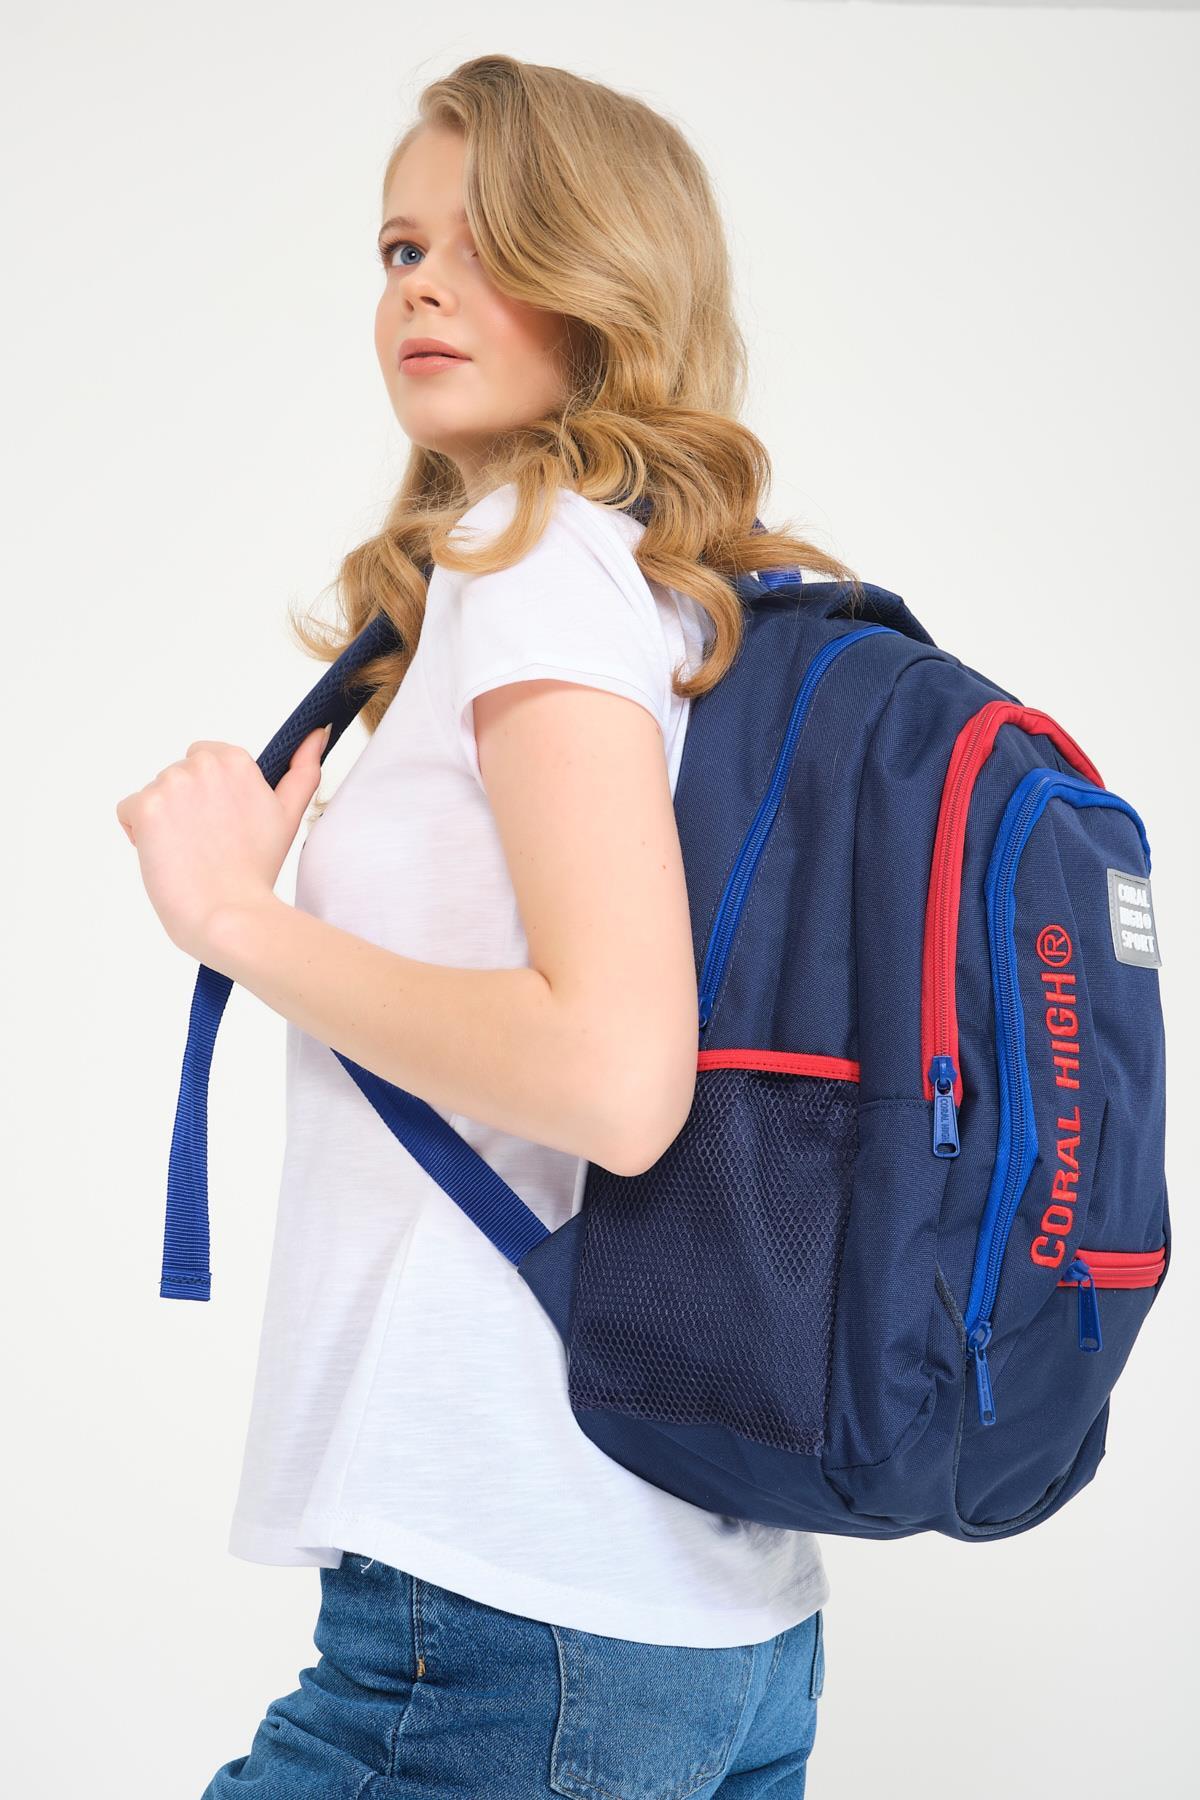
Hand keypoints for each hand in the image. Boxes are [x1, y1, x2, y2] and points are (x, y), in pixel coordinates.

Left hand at [116, 725, 329, 962]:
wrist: (230, 913)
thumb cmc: (257, 871)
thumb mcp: (288, 815)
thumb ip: (303, 770)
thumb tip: (317, 734)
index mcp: (236, 761)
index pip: (204, 760)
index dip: (210, 796)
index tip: (224, 824)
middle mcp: (202, 765)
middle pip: (177, 777)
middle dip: (186, 806)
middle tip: (209, 844)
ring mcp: (171, 784)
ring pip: (154, 796)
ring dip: (164, 821)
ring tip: (189, 853)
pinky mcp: (144, 807)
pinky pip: (128, 812)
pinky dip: (139, 835)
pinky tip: (167, 856)